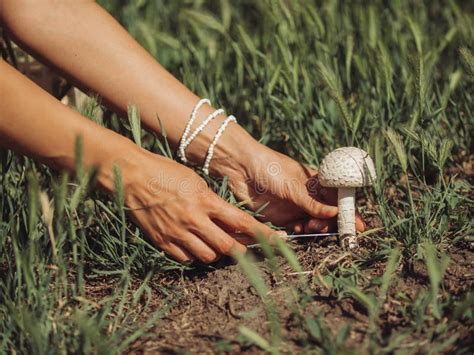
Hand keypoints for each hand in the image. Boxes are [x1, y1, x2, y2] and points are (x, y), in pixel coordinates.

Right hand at [115, 149, 276, 262]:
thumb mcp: (196, 181)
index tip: (280, 240)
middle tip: (244, 245)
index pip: (242, 223)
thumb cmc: (166, 172)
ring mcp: (177, 233)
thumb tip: (229, 220)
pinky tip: (194, 243)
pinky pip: (186, 258)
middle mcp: (194, 220)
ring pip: (209, 256)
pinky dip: (194, 254)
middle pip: (229, 247)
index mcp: (206, 201)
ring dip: (217, 252)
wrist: (131, 176)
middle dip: (242, 249)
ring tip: (214, 240)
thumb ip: (213, 203)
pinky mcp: (162, 242)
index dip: (264, 235)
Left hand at [219, 143, 364, 233]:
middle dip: (333, 224)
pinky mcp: (282, 217)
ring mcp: (296, 206)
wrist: (240, 169)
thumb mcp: (294, 186)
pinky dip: (301, 232)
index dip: (348, 211)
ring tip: (311, 227)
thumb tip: (337, 214)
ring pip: (315, 223)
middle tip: (328, 228)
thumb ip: (313, 203)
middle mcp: (308, 195)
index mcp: (316, 181)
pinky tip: (298, 230)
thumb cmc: (270, 169)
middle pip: (329, 214)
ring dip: (317, 229)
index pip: (338, 198)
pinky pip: (298, 229)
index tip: (357, 225)